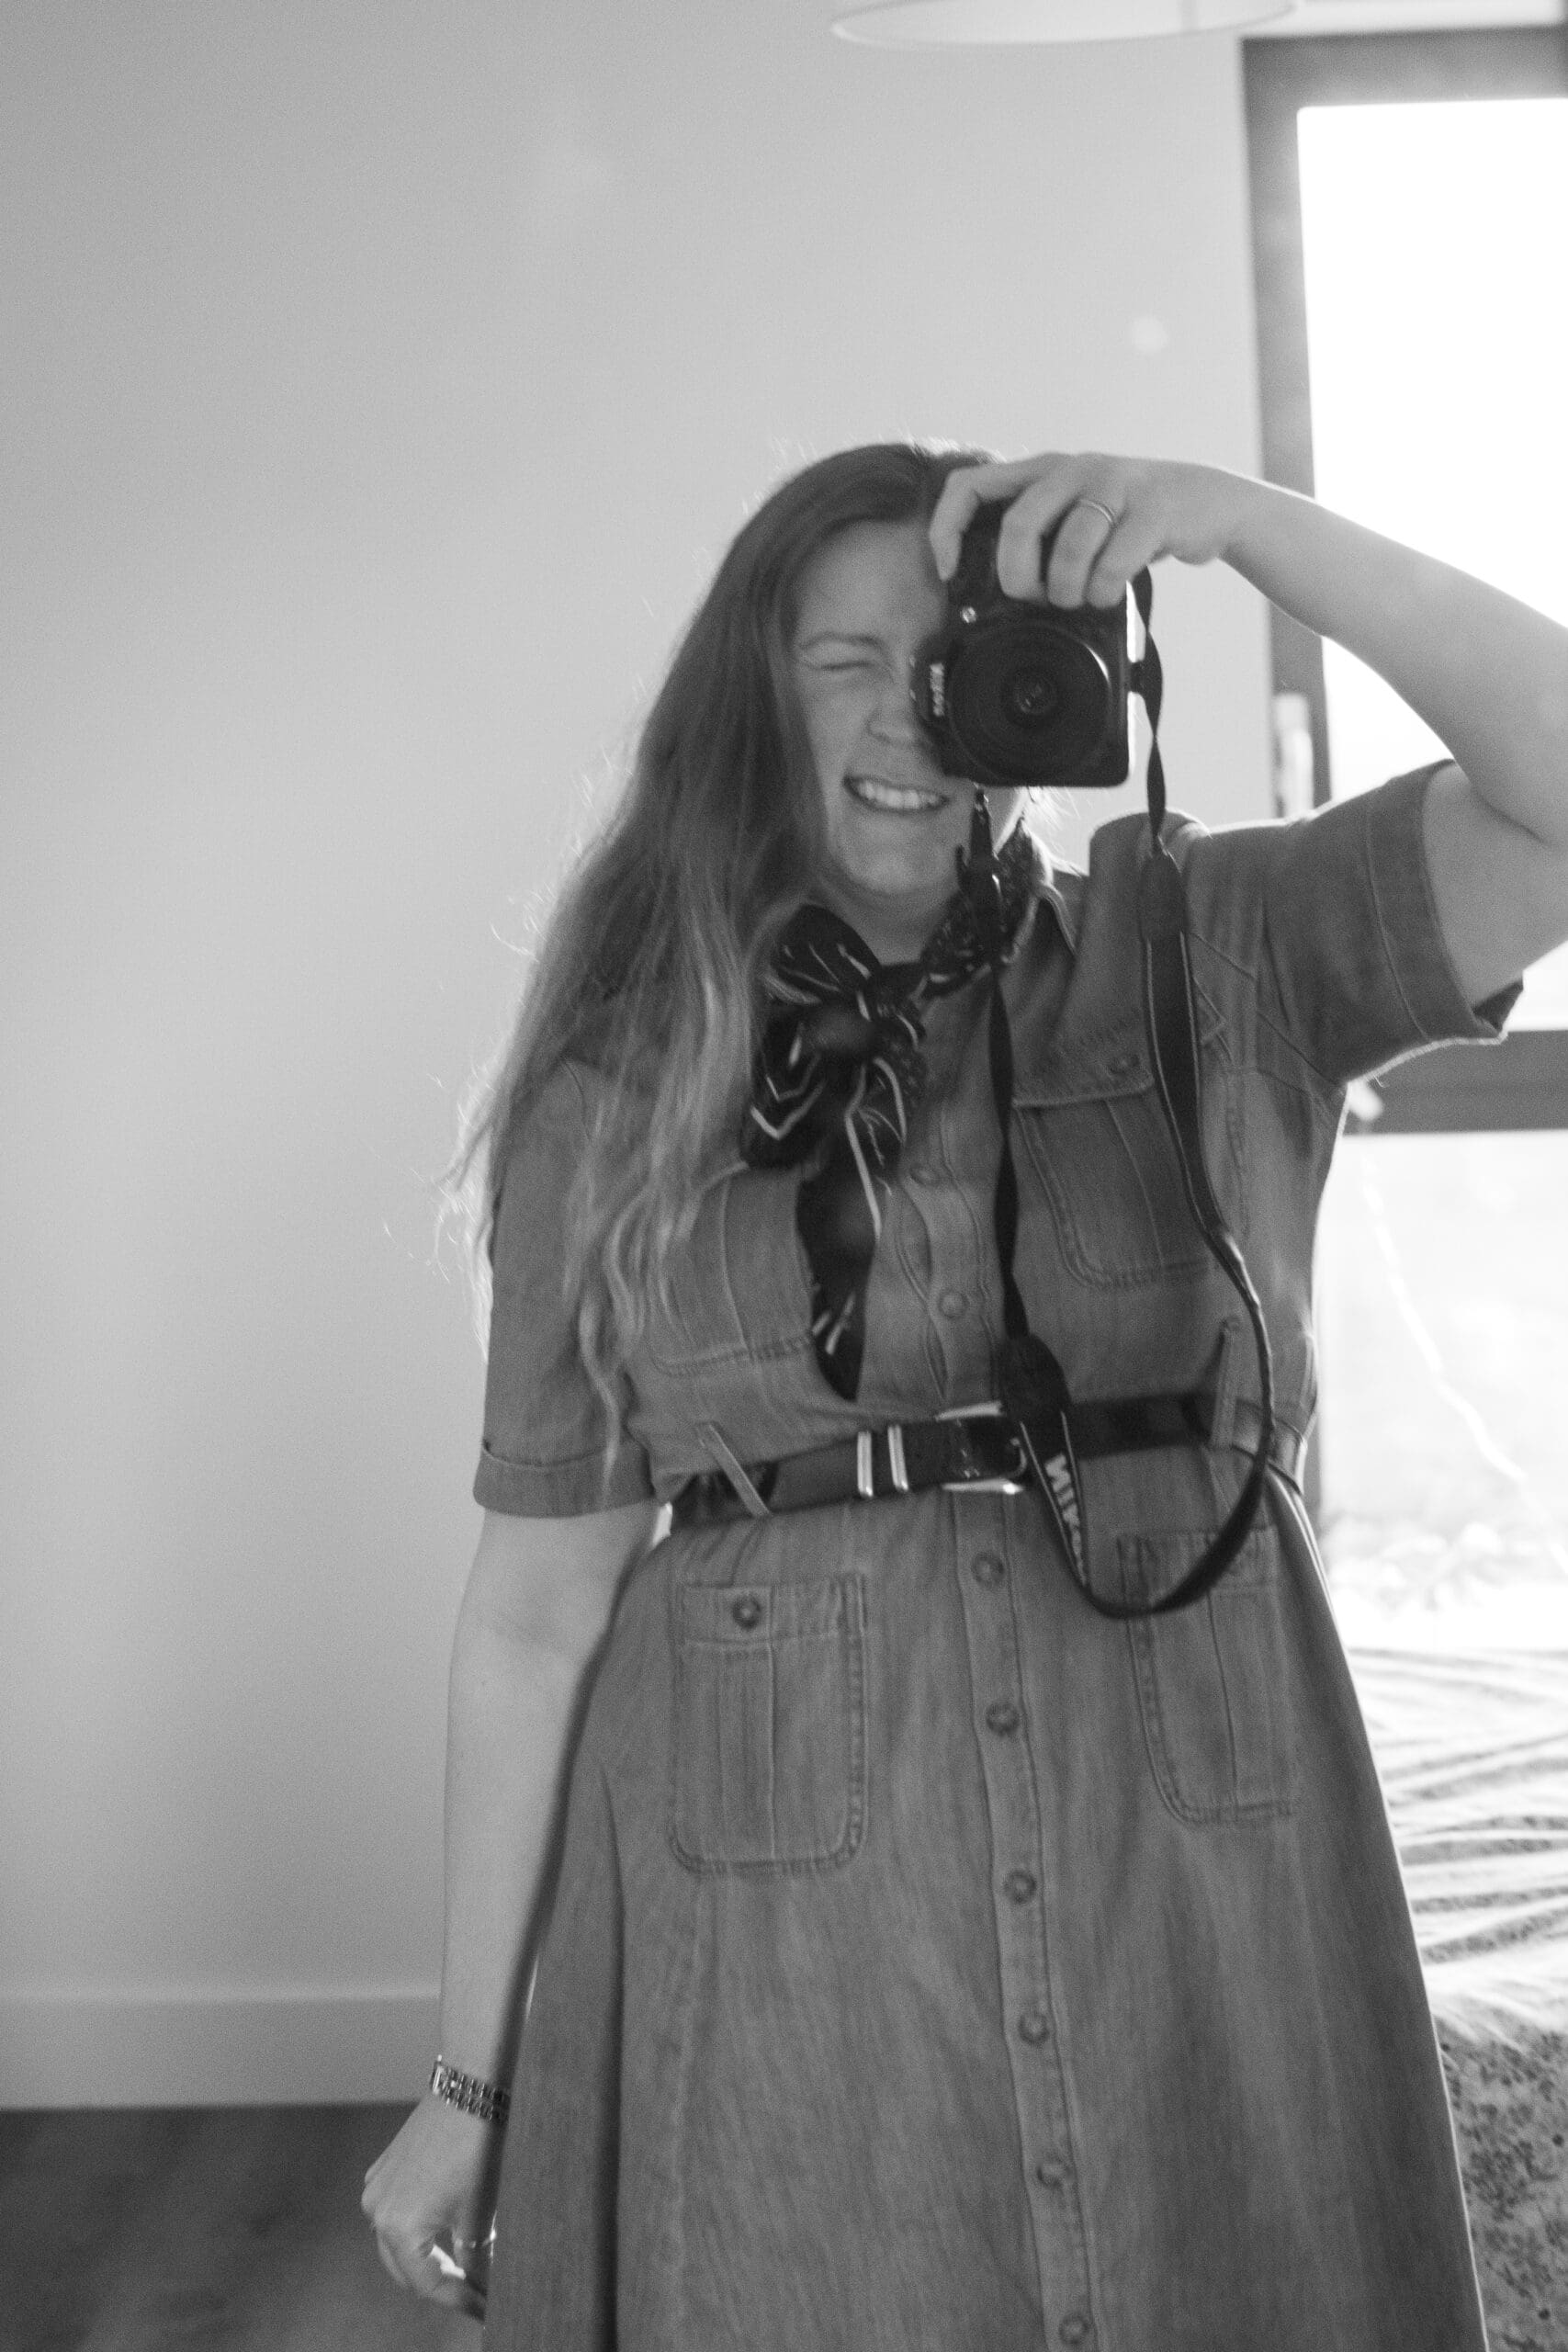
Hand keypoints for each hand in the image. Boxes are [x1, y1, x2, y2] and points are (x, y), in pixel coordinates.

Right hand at [361, 2091, 506, 2321]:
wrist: (471, 2085)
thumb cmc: (479, 2147)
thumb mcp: (482, 2213)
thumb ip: (478, 2262)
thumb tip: (484, 2291)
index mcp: (398, 2228)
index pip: (429, 2285)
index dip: (461, 2301)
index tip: (486, 2312)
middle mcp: (376, 2211)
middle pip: (409, 2270)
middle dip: (443, 2285)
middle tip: (478, 2297)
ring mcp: (377, 2188)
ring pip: (401, 2245)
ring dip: (430, 2260)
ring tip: (467, 2271)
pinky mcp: (385, 2169)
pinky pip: (398, 2215)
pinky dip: (420, 2231)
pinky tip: (448, 2235)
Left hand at [928, 452, 1254, 612]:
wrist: (1204, 503)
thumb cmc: (1125, 521)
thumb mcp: (1073, 515)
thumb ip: (1036, 533)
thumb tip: (985, 590)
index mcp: (1042, 471)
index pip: (970, 485)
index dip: (948, 530)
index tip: (950, 572)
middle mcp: (1073, 469)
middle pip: (1019, 526)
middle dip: (1020, 578)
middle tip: (1035, 598)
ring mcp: (1114, 484)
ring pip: (1069, 550)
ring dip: (1068, 590)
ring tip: (1080, 596)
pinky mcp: (1151, 509)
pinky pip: (1111, 566)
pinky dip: (1104, 592)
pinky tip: (1109, 593)